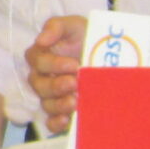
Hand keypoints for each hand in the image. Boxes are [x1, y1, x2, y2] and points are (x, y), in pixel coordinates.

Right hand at [25, 15, 87, 135]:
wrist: (113, 57)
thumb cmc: (88, 38)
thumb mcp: (75, 25)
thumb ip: (56, 26)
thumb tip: (40, 40)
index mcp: (42, 56)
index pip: (37, 61)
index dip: (53, 64)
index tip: (73, 65)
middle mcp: (43, 77)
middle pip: (39, 85)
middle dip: (56, 85)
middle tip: (75, 83)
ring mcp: (52, 96)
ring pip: (46, 103)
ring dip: (58, 104)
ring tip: (76, 101)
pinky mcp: (62, 112)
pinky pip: (51, 122)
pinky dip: (56, 122)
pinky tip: (67, 120)